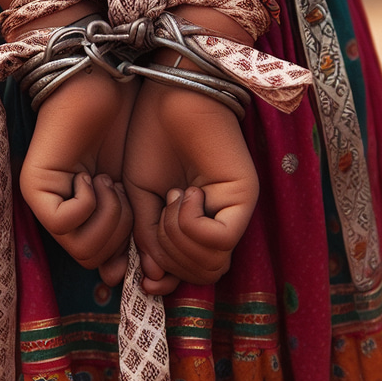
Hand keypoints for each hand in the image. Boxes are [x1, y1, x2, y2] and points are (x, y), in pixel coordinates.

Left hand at [20, 68, 137, 285]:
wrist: (104, 90)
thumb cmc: (122, 134)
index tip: (142, 228)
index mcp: (81, 218)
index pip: (100, 262)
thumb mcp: (135, 192)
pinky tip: (91, 174)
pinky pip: (66, 221)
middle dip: (120, 231)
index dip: (125, 254)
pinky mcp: (34, 188)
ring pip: (80, 248)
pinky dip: (89, 202)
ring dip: (108, 215)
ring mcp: (43, 203)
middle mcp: (58, 215)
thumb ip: (132, 233)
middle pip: (92, 260)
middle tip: (121, 191)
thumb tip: (128, 278)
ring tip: (108, 181)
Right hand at [123, 75, 258, 294]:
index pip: (190, 272)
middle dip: (168, 256)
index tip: (143, 275)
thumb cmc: (150, 139)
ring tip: (172, 196)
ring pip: (210, 263)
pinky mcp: (243, 198)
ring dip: (176, 238)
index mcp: (194, 222)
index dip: (165, 280)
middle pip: (200, 274)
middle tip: (158, 213)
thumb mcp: (138, 197)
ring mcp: (232, 210)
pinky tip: (186, 192)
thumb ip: (147, 239)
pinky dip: (191, 224)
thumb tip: (152, 279)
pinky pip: (218, 239)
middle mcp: (218, 220)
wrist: (168, 100)